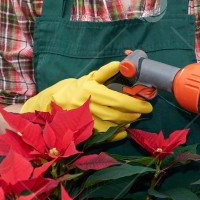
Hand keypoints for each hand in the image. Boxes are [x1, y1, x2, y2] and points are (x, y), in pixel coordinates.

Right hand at [21, 61, 152, 139]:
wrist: (53, 104)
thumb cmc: (75, 88)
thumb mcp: (90, 77)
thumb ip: (105, 72)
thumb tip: (121, 64)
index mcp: (90, 91)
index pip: (117, 100)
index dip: (134, 103)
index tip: (146, 104)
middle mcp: (87, 106)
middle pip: (116, 114)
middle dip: (133, 114)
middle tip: (143, 111)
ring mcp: (84, 121)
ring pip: (111, 125)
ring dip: (125, 123)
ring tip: (133, 118)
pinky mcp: (83, 132)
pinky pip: (103, 136)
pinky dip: (115, 135)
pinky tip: (123, 131)